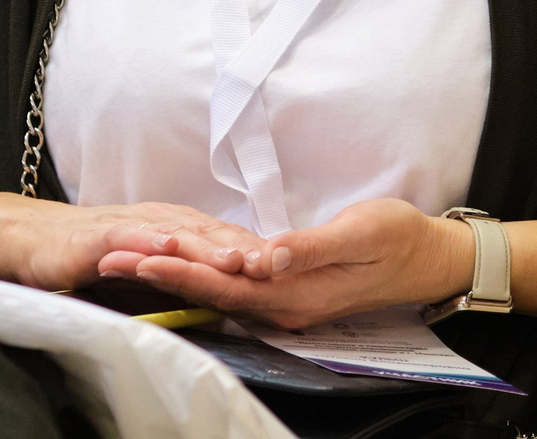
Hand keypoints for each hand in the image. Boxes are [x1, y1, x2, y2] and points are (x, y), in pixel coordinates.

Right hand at [0, 192, 271, 291]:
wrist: (33, 242)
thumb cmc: (94, 257)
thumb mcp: (149, 267)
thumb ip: (185, 274)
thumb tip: (233, 293)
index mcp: (175, 227)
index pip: (223, 238)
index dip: (257, 250)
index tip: (293, 265)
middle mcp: (158, 221)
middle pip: (210, 233)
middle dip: (244, 246)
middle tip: (280, 261)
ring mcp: (129, 227)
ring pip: (176, 233)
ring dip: (207, 243)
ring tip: (236, 257)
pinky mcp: (98, 239)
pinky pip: (127, 238)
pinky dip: (148, 241)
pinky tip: (166, 246)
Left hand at [94, 198, 470, 331]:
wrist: (426, 258)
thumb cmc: (396, 238)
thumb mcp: (359, 232)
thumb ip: (310, 247)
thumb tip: (266, 257)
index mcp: (297, 292)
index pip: (226, 283)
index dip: (181, 270)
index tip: (140, 258)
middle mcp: (285, 303)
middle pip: (212, 290)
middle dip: (161, 275)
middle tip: (110, 260)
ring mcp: (286, 299)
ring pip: (219, 289)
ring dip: (175, 275)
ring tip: (128, 262)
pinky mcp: (288, 288)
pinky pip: (235, 285)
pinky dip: (202, 274)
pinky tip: (177, 266)